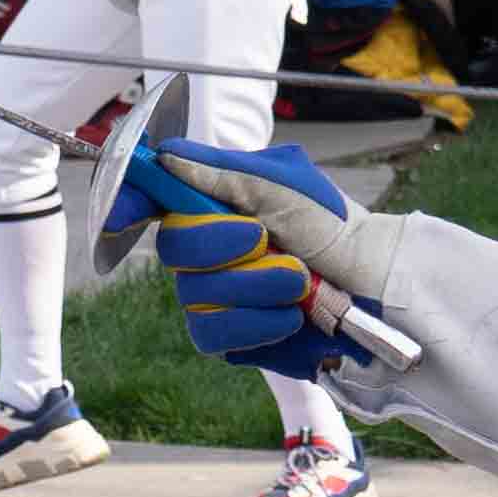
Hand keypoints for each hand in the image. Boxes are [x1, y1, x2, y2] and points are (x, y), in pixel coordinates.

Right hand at [113, 135, 392, 380]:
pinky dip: (259, 325)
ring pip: (196, 297)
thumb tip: (165, 157)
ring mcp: (214, 297)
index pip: (150, 199)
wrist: (372, 284)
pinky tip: (289, 318)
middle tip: (269, 239)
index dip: (127, 202)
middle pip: (174, 250)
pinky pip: (216, 335)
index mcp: (212, 204)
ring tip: (299, 282)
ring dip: (255, 288)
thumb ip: (222, 173)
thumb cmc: (333, 226)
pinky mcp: (230, 340)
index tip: (125, 212)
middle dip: (225, 245)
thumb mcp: (284, 182)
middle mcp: (204, 251)